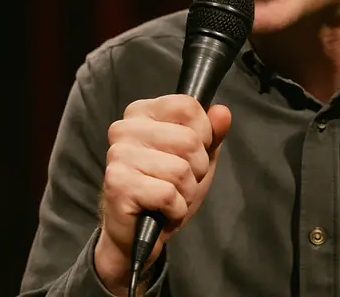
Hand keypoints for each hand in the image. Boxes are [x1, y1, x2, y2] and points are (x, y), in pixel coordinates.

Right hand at [94, 95, 230, 294]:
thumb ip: (213, 133)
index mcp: (142, 112)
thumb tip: (222, 112)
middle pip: (189, 140)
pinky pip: (168, 194)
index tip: (191, 153)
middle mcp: (124, 128)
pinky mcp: (117, 184)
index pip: (187, 106)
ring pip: (181, 169)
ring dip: (186, 192)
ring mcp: (118, 155)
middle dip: (197, 169)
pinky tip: (163, 210)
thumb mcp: (199, 157)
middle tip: (180, 181)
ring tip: (171, 197)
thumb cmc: (167, 188)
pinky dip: (175, 209)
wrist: (139, 233)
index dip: (203, 134)